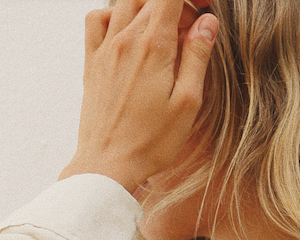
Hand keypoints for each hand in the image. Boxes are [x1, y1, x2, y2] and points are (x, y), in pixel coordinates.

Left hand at [59, 0, 217, 193]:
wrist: (107, 164)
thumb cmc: (150, 142)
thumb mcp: (187, 104)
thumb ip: (197, 57)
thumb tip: (207, 22)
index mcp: (153, 46)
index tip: (204, 8)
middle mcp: (126, 38)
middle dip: (178, 9)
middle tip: (191, 35)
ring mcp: (105, 48)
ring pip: (127, 3)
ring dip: (149, 9)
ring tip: (164, 36)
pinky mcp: (92, 60)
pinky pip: (97, 18)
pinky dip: (115, 15)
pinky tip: (128, 33)